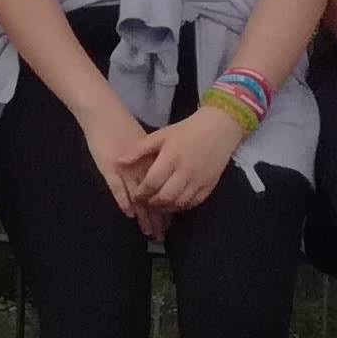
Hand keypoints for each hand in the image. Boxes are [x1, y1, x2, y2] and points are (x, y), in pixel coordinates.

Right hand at [78, 102, 155, 224]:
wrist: (105, 115)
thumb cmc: (123, 127)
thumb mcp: (143, 145)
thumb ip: (151, 161)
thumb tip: (164, 177)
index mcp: (153, 164)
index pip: (163, 191)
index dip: (166, 207)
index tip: (170, 223)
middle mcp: (142, 169)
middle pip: (153, 198)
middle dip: (157, 218)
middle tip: (162, 235)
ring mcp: (126, 169)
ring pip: (138, 198)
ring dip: (144, 216)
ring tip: (149, 232)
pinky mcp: (109, 168)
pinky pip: (118, 188)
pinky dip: (124, 201)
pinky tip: (129, 214)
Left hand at [128, 102, 244, 224]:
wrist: (218, 130)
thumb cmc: (185, 132)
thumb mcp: (160, 136)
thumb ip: (139, 150)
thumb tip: (118, 162)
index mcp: (171, 158)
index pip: (152, 182)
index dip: (141, 193)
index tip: (134, 196)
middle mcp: (186, 172)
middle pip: (165, 196)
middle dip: (151, 203)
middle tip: (144, 203)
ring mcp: (199, 180)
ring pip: (180, 203)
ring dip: (165, 207)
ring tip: (156, 204)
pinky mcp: (210, 186)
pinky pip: (194, 203)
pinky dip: (182, 206)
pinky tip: (173, 203)